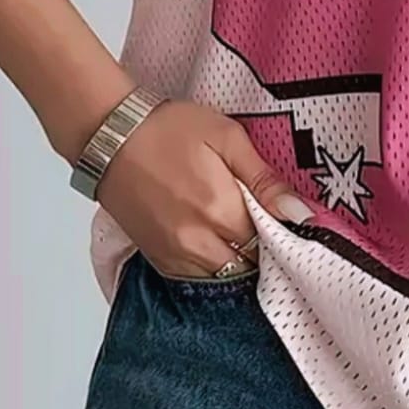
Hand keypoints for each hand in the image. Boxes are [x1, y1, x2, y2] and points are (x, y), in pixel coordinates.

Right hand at [95, 98, 312, 278]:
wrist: (109, 136)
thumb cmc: (168, 129)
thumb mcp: (227, 137)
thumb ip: (264, 179)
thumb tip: (300, 213)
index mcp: (221, 210)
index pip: (271, 242)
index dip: (281, 230)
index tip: (283, 216)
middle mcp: (199, 242)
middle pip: (250, 264)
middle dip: (262, 247)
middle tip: (261, 220)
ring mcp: (176, 256)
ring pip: (226, 276)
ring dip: (238, 259)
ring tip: (236, 229)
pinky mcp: (158, 261)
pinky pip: (198, 279)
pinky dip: (213, 266)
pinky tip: (214, 240)